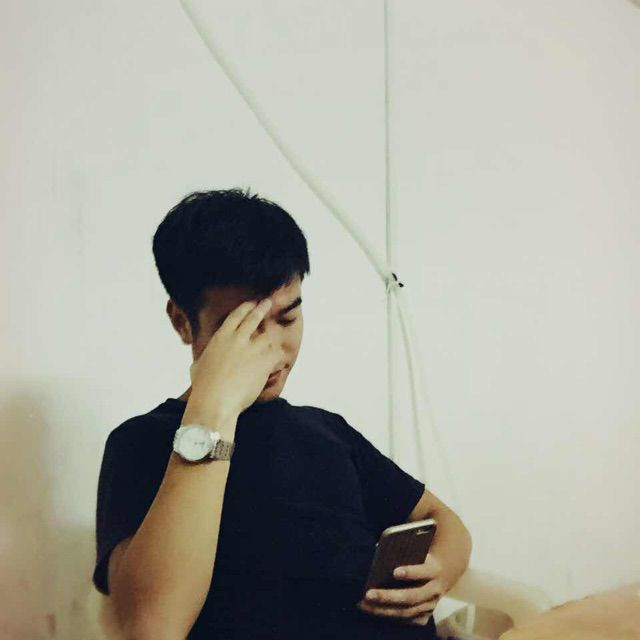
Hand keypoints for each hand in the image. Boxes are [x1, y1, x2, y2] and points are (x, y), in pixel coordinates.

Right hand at [188, 298, 283, 416]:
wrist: (215, 400)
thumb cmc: (203, 387)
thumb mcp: (197, 366)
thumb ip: (204, 358)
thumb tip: (201, 361)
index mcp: (221, 337)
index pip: (236, 316)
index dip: (245, 308)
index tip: (251, 304)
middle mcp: (238, 339)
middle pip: (254, 318)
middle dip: (262, 308)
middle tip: (267, 303)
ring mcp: (253, 349)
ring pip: (268, 337)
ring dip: (270, 339)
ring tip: (273, 340)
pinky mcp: (264, 361)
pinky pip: (276, 353)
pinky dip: (277, 356)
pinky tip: (276, 359)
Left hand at [356, 554, 445, 625]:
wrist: (444, 573)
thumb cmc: (422, 557)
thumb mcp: (419, 550)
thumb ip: (404, 550)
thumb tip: (379, 549)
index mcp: (434, 570)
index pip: (423, 571)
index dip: (410, 572)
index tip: (394, 572)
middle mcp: (434, 590)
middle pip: (411, 596)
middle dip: (389, 596)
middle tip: (368, 594)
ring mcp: (431, 605)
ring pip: (407, 611)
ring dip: (384, 610)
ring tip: (364, 605)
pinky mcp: (426, 615)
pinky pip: (407, 619)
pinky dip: (390, 617)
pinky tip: (374, 611)